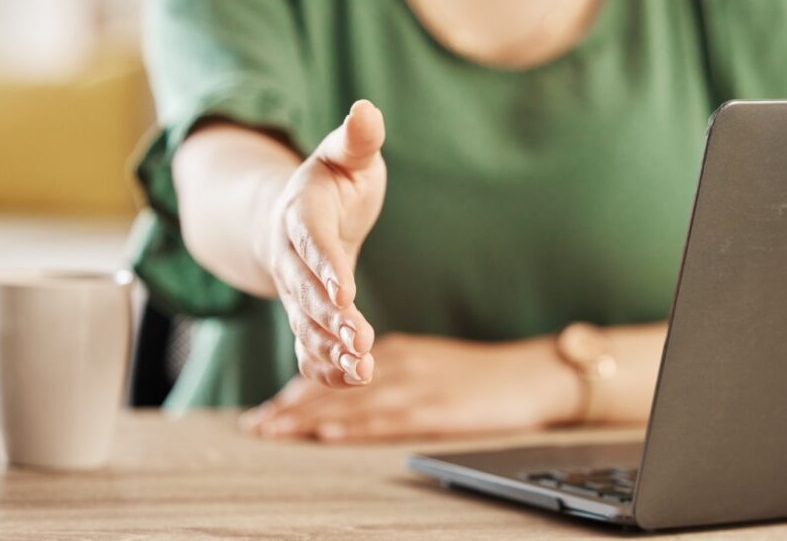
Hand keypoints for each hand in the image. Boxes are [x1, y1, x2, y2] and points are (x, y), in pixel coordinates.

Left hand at [239, 333, 582, 441]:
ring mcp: (417, 387)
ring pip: (351, 403)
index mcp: (397, 352)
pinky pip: (388, 420)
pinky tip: (328, 433)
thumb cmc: (484, 374)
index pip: (337, 373)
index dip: (298, 391)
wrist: (532, 373)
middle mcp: (399, 365)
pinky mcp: (437, 410)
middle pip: (335, 388)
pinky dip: (355, 426)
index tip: (267, 409)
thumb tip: (356, 393)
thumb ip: (394, 373)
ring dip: (309, 419)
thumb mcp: (432, 364)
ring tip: (273, 431)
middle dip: (291, 408)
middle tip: (254, 425)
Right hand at [259, 100, 385, 386]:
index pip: (312, 241)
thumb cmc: (332, 182)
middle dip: (331, 318)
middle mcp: (291, 257)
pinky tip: (352, 381)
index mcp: (301, 213)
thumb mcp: (345, 155)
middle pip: (306, 291)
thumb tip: (367, 108)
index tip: (347, 290)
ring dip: (331, 350)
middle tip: (360, 341)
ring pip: (305, 325)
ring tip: (362, 370)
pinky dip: (324, 367)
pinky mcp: (303, 316)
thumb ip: (358, 139)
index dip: (326, 265)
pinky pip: (306, 346)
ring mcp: (294, 291)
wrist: (293, 216)